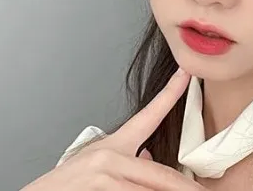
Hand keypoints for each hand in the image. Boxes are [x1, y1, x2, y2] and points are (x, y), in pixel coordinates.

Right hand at [21, 68, 205, 189]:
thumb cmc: (65, 186)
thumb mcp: (97, 167)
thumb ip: (128, 163)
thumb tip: (152, 161)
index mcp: (114, 145)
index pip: (150, 114)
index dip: (171, 92)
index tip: (187, 73)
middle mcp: (110, 157)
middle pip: (162, 175)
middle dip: (185, 188)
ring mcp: (104, 176)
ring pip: (150, 190)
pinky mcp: (98, 190)